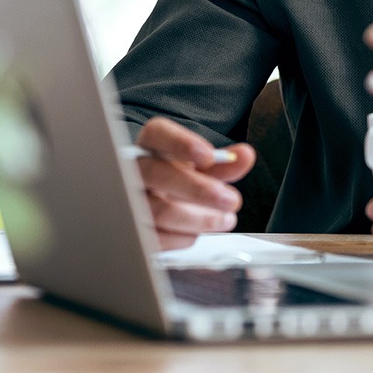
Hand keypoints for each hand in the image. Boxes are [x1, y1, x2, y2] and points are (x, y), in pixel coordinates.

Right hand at [132, 116, 255, 249]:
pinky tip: (196, 232)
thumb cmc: (176, 181)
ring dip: (199, 219)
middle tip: (231, 200)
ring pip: (158, 211)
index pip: (157, 134)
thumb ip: (223, 162)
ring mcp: (127, 201)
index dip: (181, 143)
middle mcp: (133, 171)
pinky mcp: (130, 231)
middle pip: (156, 174)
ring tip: (225, 219)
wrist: (153, 207)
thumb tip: (245, 155)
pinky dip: (183, 237)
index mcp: (151, 147)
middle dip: (198, 189)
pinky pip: (156, 238)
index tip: (209, 156)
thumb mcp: (200, 170)